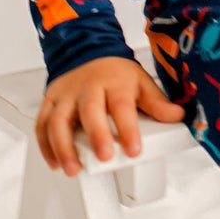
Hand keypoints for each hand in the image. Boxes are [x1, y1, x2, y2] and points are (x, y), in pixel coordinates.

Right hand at [35, 55, 185, 176]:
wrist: (88, 50)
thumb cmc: (116, 73)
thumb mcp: (140, 82)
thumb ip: (156, 102)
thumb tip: (177, 116)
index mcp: (114, 82)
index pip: (121, 105)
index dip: (128, 129)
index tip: (134, 149)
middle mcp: (87, 88)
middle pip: (89, 111)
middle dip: (96, 135)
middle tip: (104, 157)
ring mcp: (66, 95)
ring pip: (58, 120)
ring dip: (63, 147)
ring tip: (73, 168)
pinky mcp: (50, 101)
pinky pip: (42, 124)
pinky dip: (45, 146)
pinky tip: (55, 163)